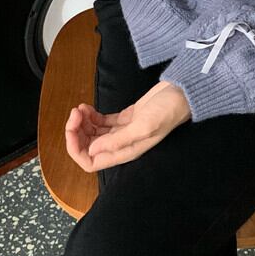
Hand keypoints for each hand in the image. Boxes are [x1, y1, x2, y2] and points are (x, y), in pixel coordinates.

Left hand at [64, 81, 191, 172]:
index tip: (72, 128)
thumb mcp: (143, 126)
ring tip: (81, 108)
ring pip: (94, 133)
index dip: (76, 148)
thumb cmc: (166, 111)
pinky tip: (88, 107)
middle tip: (76, 112)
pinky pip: (102, 122)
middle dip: (77, 132)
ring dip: (83, 122)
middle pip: (89, 147)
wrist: (182, 93)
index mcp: (125, 151)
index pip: (91, 162)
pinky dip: (91, 116)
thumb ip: (117, 140)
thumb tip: (91, 151)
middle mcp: (122, 144)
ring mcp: (123, 131)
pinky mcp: (126, 118)